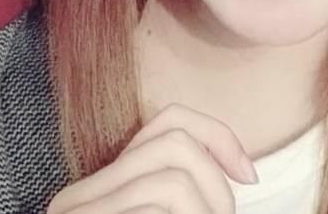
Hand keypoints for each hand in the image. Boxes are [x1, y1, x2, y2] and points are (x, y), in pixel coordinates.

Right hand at [47, 103, 257, 213]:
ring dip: (206, 210)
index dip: (217, 136)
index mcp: (99, 188)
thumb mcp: (157, 213)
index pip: (169, 122)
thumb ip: (173, 192)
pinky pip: (156, 208)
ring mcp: (79, 212)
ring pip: (173, 182)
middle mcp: (78, 196)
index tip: (248, 175)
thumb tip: (238, 168)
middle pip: (175, 145)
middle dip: (216, 187)